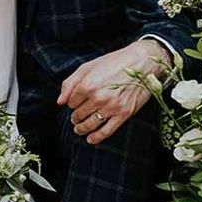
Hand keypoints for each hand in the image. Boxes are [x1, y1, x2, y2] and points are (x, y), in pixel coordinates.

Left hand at [56, 39, 171, 144]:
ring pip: (90, 124)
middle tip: (75, 117)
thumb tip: (60, 101)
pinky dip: (96, 137)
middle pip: (79, 114)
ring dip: (81, 128)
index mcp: (87, 84)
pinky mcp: (124, 114)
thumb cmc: (113, 62)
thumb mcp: (87, 67)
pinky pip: (107, 131)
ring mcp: (112, 107)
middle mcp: (98, 97)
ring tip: (78, 129)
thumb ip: (70, 83)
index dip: (71, 103)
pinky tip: (90, 139)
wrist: (142, 63)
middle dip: (75, 117)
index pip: (71, 103)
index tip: (75, 102)